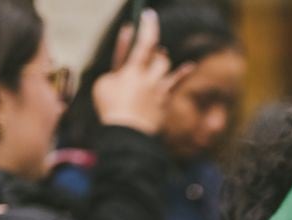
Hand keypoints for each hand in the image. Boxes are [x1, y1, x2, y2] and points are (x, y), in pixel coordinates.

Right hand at [92, 10, 193, 135]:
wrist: (128, 134)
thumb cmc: (111, 109)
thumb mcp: (103, 85)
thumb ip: (114, 70)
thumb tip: (122, 65)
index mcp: (132, 71)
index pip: (144, 43)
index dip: (148, 26)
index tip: (149, 14)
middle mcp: (149, 77)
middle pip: (156, 53)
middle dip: (151, 46)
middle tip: (147, 45)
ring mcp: (159, 89)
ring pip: (165, 65)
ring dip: (160, 57)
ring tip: (156, 56)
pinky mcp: (165, 100)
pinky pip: (176, 83)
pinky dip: (182, 73)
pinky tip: (189, 66)